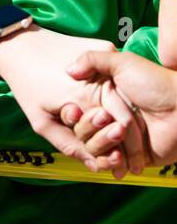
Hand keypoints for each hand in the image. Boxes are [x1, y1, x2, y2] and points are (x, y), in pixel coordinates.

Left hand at [0, 26, 139, 175]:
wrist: (18, 45)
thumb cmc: (26, 85)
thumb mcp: (41, 121)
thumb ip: (68, 145)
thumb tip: (94, 166)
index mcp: (87, 99)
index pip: (118, 131)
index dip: (117, 148)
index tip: (114, 159)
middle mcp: (102, 79)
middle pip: (127, 113)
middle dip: (125, 135)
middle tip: (117, 148)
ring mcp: (107, 60)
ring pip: (127, 94)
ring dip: (124, 112)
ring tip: (108, 123)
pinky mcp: (106, 47)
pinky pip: (119, 74)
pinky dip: (118, 88)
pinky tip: (104, 96)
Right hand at [68, 50, 176, 166]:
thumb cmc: (155, 83)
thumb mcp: (122, 63)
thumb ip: (92, 59)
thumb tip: (68, 70)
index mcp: (103, 99)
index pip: (75, 113)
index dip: (73, 114)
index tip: (76, 110)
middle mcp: (108, 119)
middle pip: (81, 132)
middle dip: (91, 128)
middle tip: (107, 118)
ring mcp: (119, 139)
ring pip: (94, 149)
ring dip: (103, 143)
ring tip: (120, 134)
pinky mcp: (131, 157)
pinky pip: (111, 164)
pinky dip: (112, 163)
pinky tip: (119, 157)